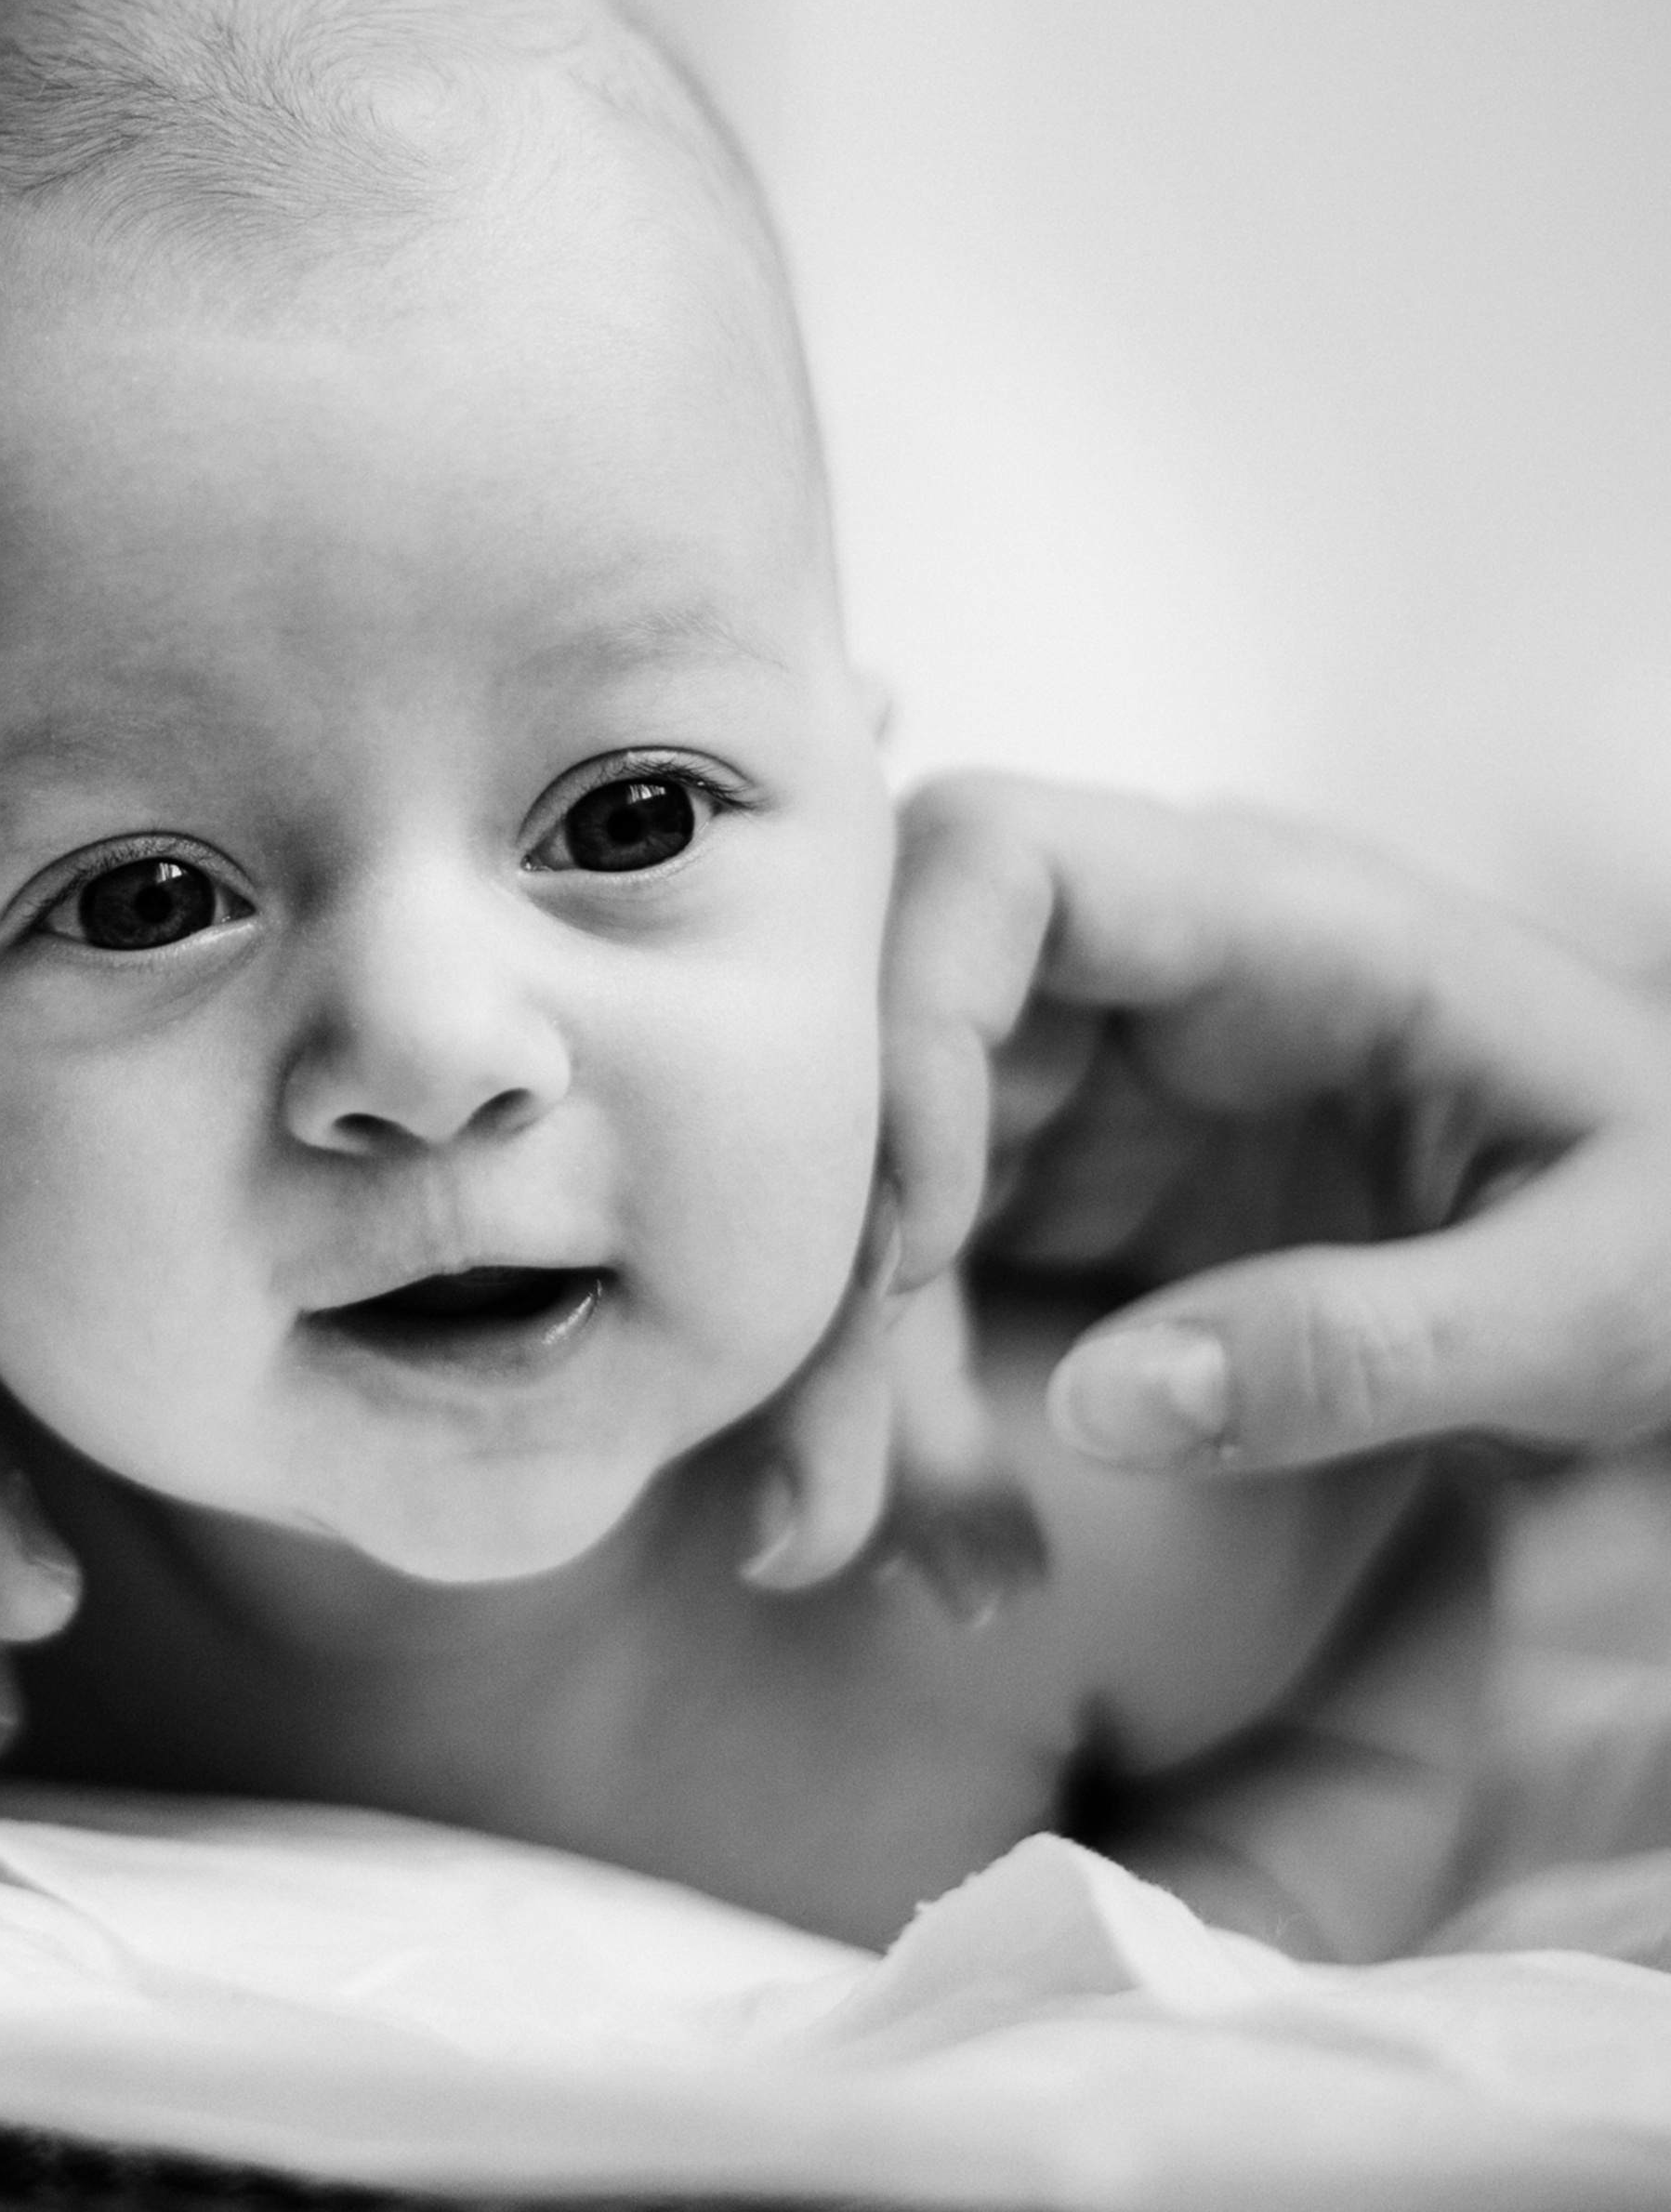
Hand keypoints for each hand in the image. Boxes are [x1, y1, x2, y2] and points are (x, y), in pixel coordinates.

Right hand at [879, 773, 1670, 1471]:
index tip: (910, 1237)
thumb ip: (1375, 1342)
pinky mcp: (1062, 1204)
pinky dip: (901, 1411)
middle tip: (819, 1480)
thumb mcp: (1602, 1294)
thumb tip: (1102, 1408)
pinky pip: (919, 1281)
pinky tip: (938, 1549)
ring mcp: (1087, 1095)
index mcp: (1274, 919)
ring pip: (871, 1177)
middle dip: (824, 1247)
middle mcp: (1142, 985)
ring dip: (843, 1361)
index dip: (908, 1010)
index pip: (1001, 858)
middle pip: (885, 1039)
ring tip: (861, 1553)